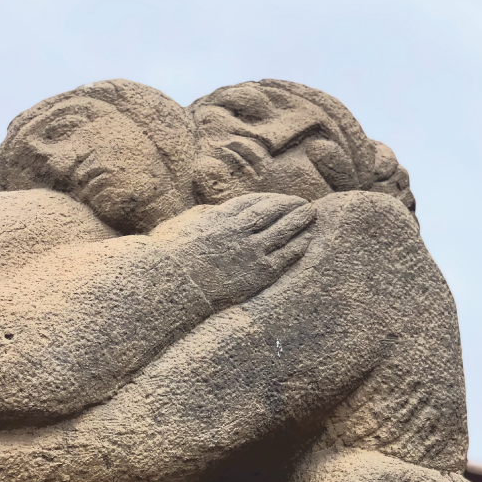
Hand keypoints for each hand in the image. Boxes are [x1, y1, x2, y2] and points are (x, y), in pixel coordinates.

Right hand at [152, 193, 315, 309]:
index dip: (269, 199)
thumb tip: (211, 212)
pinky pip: (286, 255)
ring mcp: (250, 251)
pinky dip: (299, 244)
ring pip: (284, 230)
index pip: (251, 202)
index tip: (279, 198)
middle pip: (272, 211)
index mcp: (219, 218)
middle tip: (303, 203)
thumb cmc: (170, 258)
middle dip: (290, 205)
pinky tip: (308, 239)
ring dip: (300, 220)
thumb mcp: (181, 227)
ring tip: (311, 215)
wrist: (173, 284)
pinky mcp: (258, 273)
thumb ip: (201, 217)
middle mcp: (239, 231)